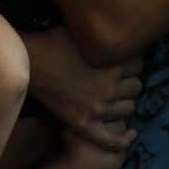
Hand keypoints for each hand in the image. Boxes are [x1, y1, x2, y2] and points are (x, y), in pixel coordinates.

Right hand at [24, 28, 141, 152]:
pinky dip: (124, 139)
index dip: (131, 62)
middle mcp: (109, 88)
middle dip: (129, 81)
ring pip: (129, 109)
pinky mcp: (84, 125)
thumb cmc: (53, 42)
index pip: (139, 65)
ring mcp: (97, 109)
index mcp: (112, 64)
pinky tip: (131, 133)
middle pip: (137, 87)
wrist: (29, 64)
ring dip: (124, 102)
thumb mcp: (84, 32)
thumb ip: (106, 36)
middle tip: (119, 79)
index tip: (124, 62)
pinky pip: (112, 139)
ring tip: (116, 97)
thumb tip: (120, 29)